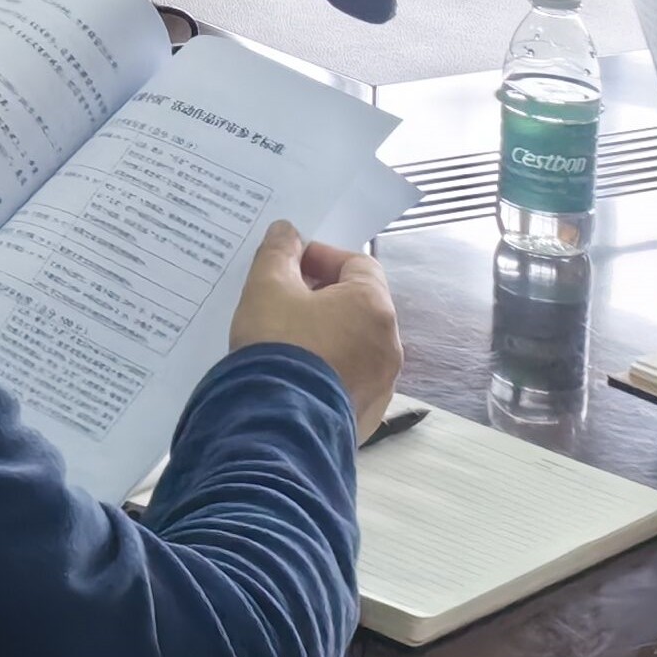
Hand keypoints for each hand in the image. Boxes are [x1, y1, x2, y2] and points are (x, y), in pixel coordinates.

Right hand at [227, 219, 402, 437]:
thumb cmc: (277, 344)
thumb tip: (287, 232)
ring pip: (355, 345)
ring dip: (328, 334)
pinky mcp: (368, 415)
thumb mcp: (267, 287)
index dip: (321, 257)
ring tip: (287, 340)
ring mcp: (382, 384)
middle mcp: (389, 344)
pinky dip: (329, 370)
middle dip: (323, 296)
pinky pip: (350, 380)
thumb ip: (279, 252)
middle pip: (358, 305)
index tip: (289, 265)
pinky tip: (296, 376)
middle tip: (283, 300)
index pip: (356, 263)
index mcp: (373, 306)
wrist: (276, 424)